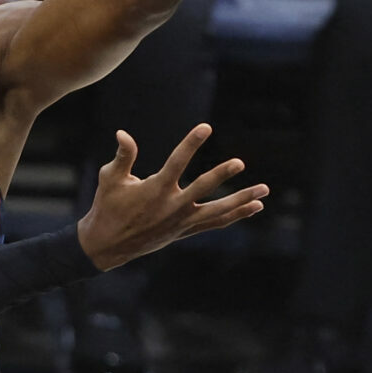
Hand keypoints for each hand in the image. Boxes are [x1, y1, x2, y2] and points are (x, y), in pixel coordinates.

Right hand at [77, 125, 267, 268]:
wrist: (107, 245)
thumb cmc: (107, 207)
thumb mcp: (110, 179)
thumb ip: (123, 156)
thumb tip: (122, 134)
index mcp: (155, 189)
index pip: (178, 162)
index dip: (191, 143)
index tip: (206, 127)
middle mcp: (172, 206)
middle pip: (204, 188)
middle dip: (222, 175)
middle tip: (240, 163)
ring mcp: (182, 221)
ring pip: (218, 210)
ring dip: (242, 200)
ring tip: (264, 191)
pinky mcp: (185, 231)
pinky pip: (215, 223)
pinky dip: (235, 215)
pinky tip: (253, 207)